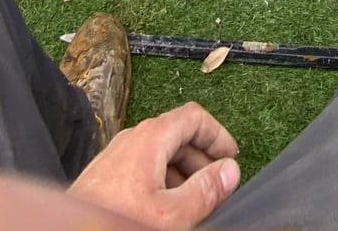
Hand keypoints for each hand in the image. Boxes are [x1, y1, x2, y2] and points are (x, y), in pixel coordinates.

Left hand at [70, 102, 240, 229]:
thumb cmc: (119, 223)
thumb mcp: (172, 214)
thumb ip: (205, 191)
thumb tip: (229, 171)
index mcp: (151, 136)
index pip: (194, 116)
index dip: (218, 135)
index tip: (232, 159)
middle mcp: (132, 137)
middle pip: (178, 134)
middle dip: (202, 159)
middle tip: (217, 187)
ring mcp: (116, 154)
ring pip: (160, 153)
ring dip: (183, 173)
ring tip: (193, 204)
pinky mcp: (105, 174)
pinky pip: (142, 167)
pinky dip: (162, 181)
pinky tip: (164, 209)